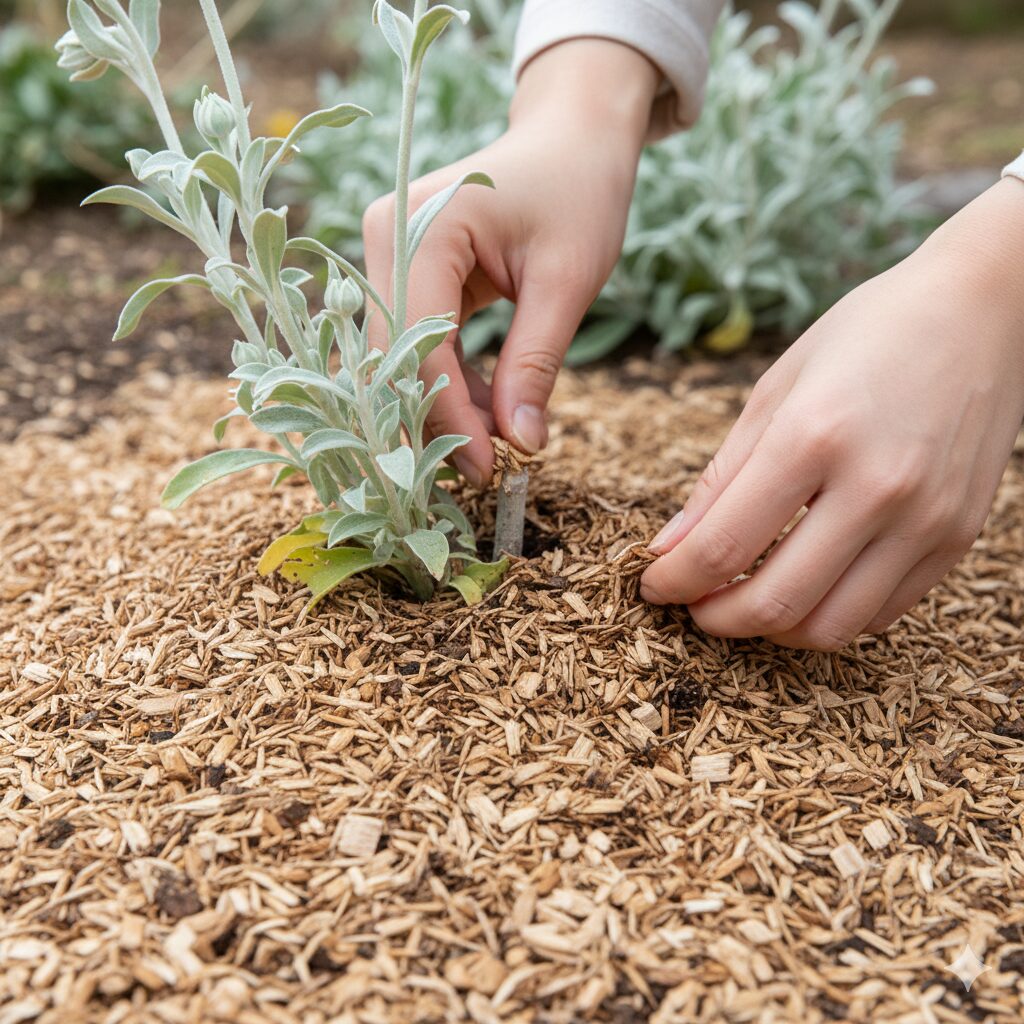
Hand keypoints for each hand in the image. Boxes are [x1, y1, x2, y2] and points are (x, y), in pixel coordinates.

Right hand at [362, 40, 658, 485]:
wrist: (572, 139)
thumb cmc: (579, 192)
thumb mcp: (567, 281)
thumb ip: (535, 363)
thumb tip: (521, 444)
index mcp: (422, 226)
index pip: (419, 344)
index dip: (448, 416)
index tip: (488, 469)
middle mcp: (386, 236)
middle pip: (395, 357)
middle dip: (437, 419)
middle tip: (487, 471)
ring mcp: (387, 253)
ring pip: (401, 358)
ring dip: (444, 406)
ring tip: (498, 442)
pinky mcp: (404, 271)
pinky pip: (416, 343)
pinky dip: (449, 382)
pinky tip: (490, 408)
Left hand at [641, 179, 1023, 649]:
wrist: (984, 309)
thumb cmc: (866, 335)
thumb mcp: (776, 390)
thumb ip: (721, 478)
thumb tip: (670, 547)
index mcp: (814, 436)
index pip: (724, 546)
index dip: (674, 581)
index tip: (653, 585)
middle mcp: (876, 486)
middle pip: (775, 602)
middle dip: (715, 619)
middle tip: (692, 606)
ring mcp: (925, 518)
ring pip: (830, 626)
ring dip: (771, 630)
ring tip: (743, 602)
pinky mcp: (957, 536)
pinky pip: (881, 612)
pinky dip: (829, 615)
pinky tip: (803, 586)